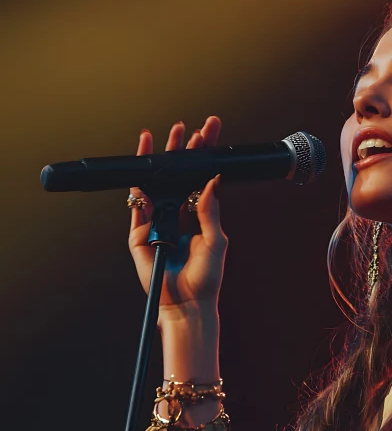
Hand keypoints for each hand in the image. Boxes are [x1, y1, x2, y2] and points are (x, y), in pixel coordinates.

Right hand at [128, 117, 227, 316]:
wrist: (187, 303)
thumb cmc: (206, 276)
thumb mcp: (216, 240)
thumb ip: (210, 210)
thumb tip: (211, 179)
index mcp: (197, 213)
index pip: (199, 177)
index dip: (203, 156)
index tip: (209, 133)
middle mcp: (176, 212)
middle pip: (176, 174)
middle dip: (180, 150)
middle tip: (186, 128)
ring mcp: (156, 220)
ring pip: (153, 183)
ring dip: (155, 160)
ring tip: (160, 136)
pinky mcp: (139, 233)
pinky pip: (136, 206)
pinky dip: (137, 187)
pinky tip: (141, 169)